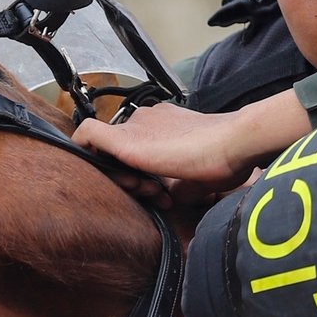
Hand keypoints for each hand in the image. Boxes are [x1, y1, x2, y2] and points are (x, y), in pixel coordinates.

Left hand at [73, 91, 314, 199]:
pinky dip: (85, 153)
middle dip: (134, 177)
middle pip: (122, 149)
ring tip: (149, 191)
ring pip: (108, 149)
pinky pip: (87, 136)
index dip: (146, 173)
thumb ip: (179, 183)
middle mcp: (148, 119)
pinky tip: (99, 171)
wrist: (231, 142)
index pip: (141, 147)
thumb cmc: (227, 157)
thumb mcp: (199, 176)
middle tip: (157, 193)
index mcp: (166, 124)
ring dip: (121, 175)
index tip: (164, 191)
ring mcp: (136, 125)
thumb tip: (170, 197)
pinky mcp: (123, 138)